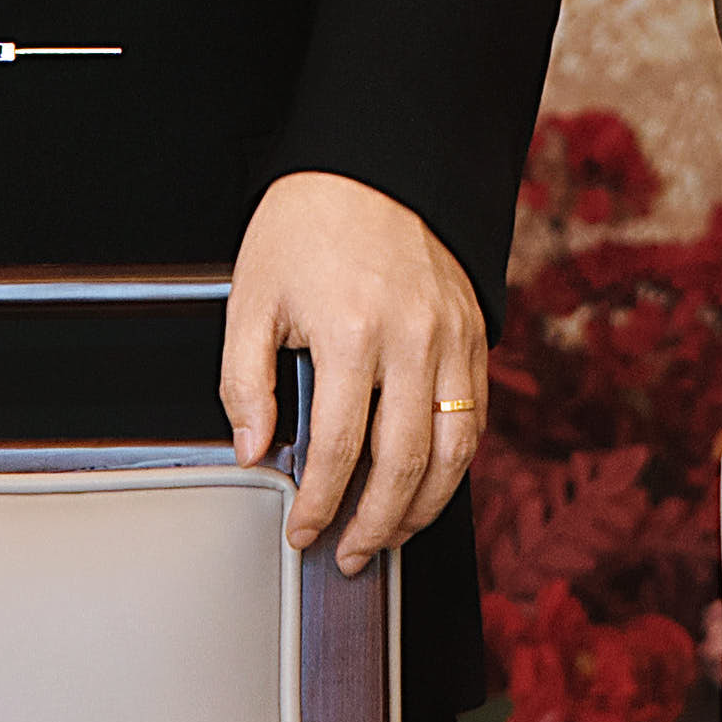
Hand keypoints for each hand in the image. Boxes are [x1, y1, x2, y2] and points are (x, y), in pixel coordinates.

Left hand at [224, 171, 485, 568]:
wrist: (372, 165)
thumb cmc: (305, 226)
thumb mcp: (252, 297)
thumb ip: (245, 381)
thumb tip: (254, 450)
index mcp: (350, 331)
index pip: (340, 448)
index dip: (320, 504)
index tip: (302, 530)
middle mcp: (412, 339)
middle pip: (405, 463)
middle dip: (375, 525)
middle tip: (349, 556)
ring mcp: (453, 338)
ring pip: (454, 451)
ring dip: (423, 508)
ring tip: (390, 535)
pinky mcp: (476, 333)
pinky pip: (474, 416)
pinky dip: (455, 464)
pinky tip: (426, 485)